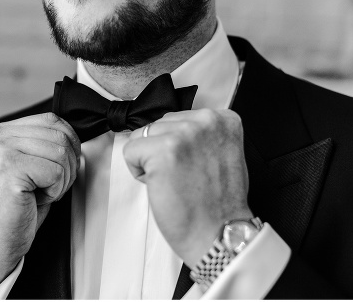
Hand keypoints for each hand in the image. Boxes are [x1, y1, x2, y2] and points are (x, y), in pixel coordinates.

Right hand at [0, 113, 80, 296]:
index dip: (67, 147)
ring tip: (37, 194)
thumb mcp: (27, 166)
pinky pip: (56, 172)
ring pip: (61, 153)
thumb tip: (74, 134)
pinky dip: (54, 192)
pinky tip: (33, 200)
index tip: (52, 172)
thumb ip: (42, 144)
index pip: (53, 120)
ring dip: (60, 180)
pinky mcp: (8, 170)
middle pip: (61, 135)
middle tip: (45, 188)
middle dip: (66, 166)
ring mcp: (0, 151)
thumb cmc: (13, 210)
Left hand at [124, 109, 252, 267]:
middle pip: (158, 126)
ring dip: (150, 162)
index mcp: (222, 118)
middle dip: (162, 152)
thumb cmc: (217, 204)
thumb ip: (201, 136)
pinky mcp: (162, 150)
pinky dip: (138, 172)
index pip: (177, 119)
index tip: (194, 167)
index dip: (177, 147)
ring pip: (142, 137)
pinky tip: (162, 185)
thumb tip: (171, 129)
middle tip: (184, 177)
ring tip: (175, 182)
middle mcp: (206, 121)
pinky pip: (129, 152)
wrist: (219, 233)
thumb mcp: (222, 154)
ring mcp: (184, 134)